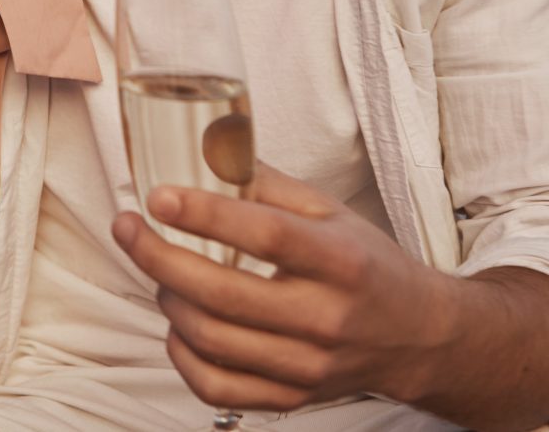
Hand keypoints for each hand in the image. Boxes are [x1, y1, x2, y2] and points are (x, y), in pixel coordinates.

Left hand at [111, 164, 454, 413]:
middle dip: (159, 257)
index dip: (205, 215)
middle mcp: (327, 318)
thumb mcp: (330, 211)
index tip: (158, 197)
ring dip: (168, 300)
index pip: (266, 236)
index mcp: (340, 260)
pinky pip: (216, 386)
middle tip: (129, 228)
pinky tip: (179, 323)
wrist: (419, 337)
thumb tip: (204, 151)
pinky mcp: (294, 398)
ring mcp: (309, 366)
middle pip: (224, 294)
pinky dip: (182, 354)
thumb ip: (266, 183)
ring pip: (213, 341)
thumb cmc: (367, 265)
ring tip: (160, 272)